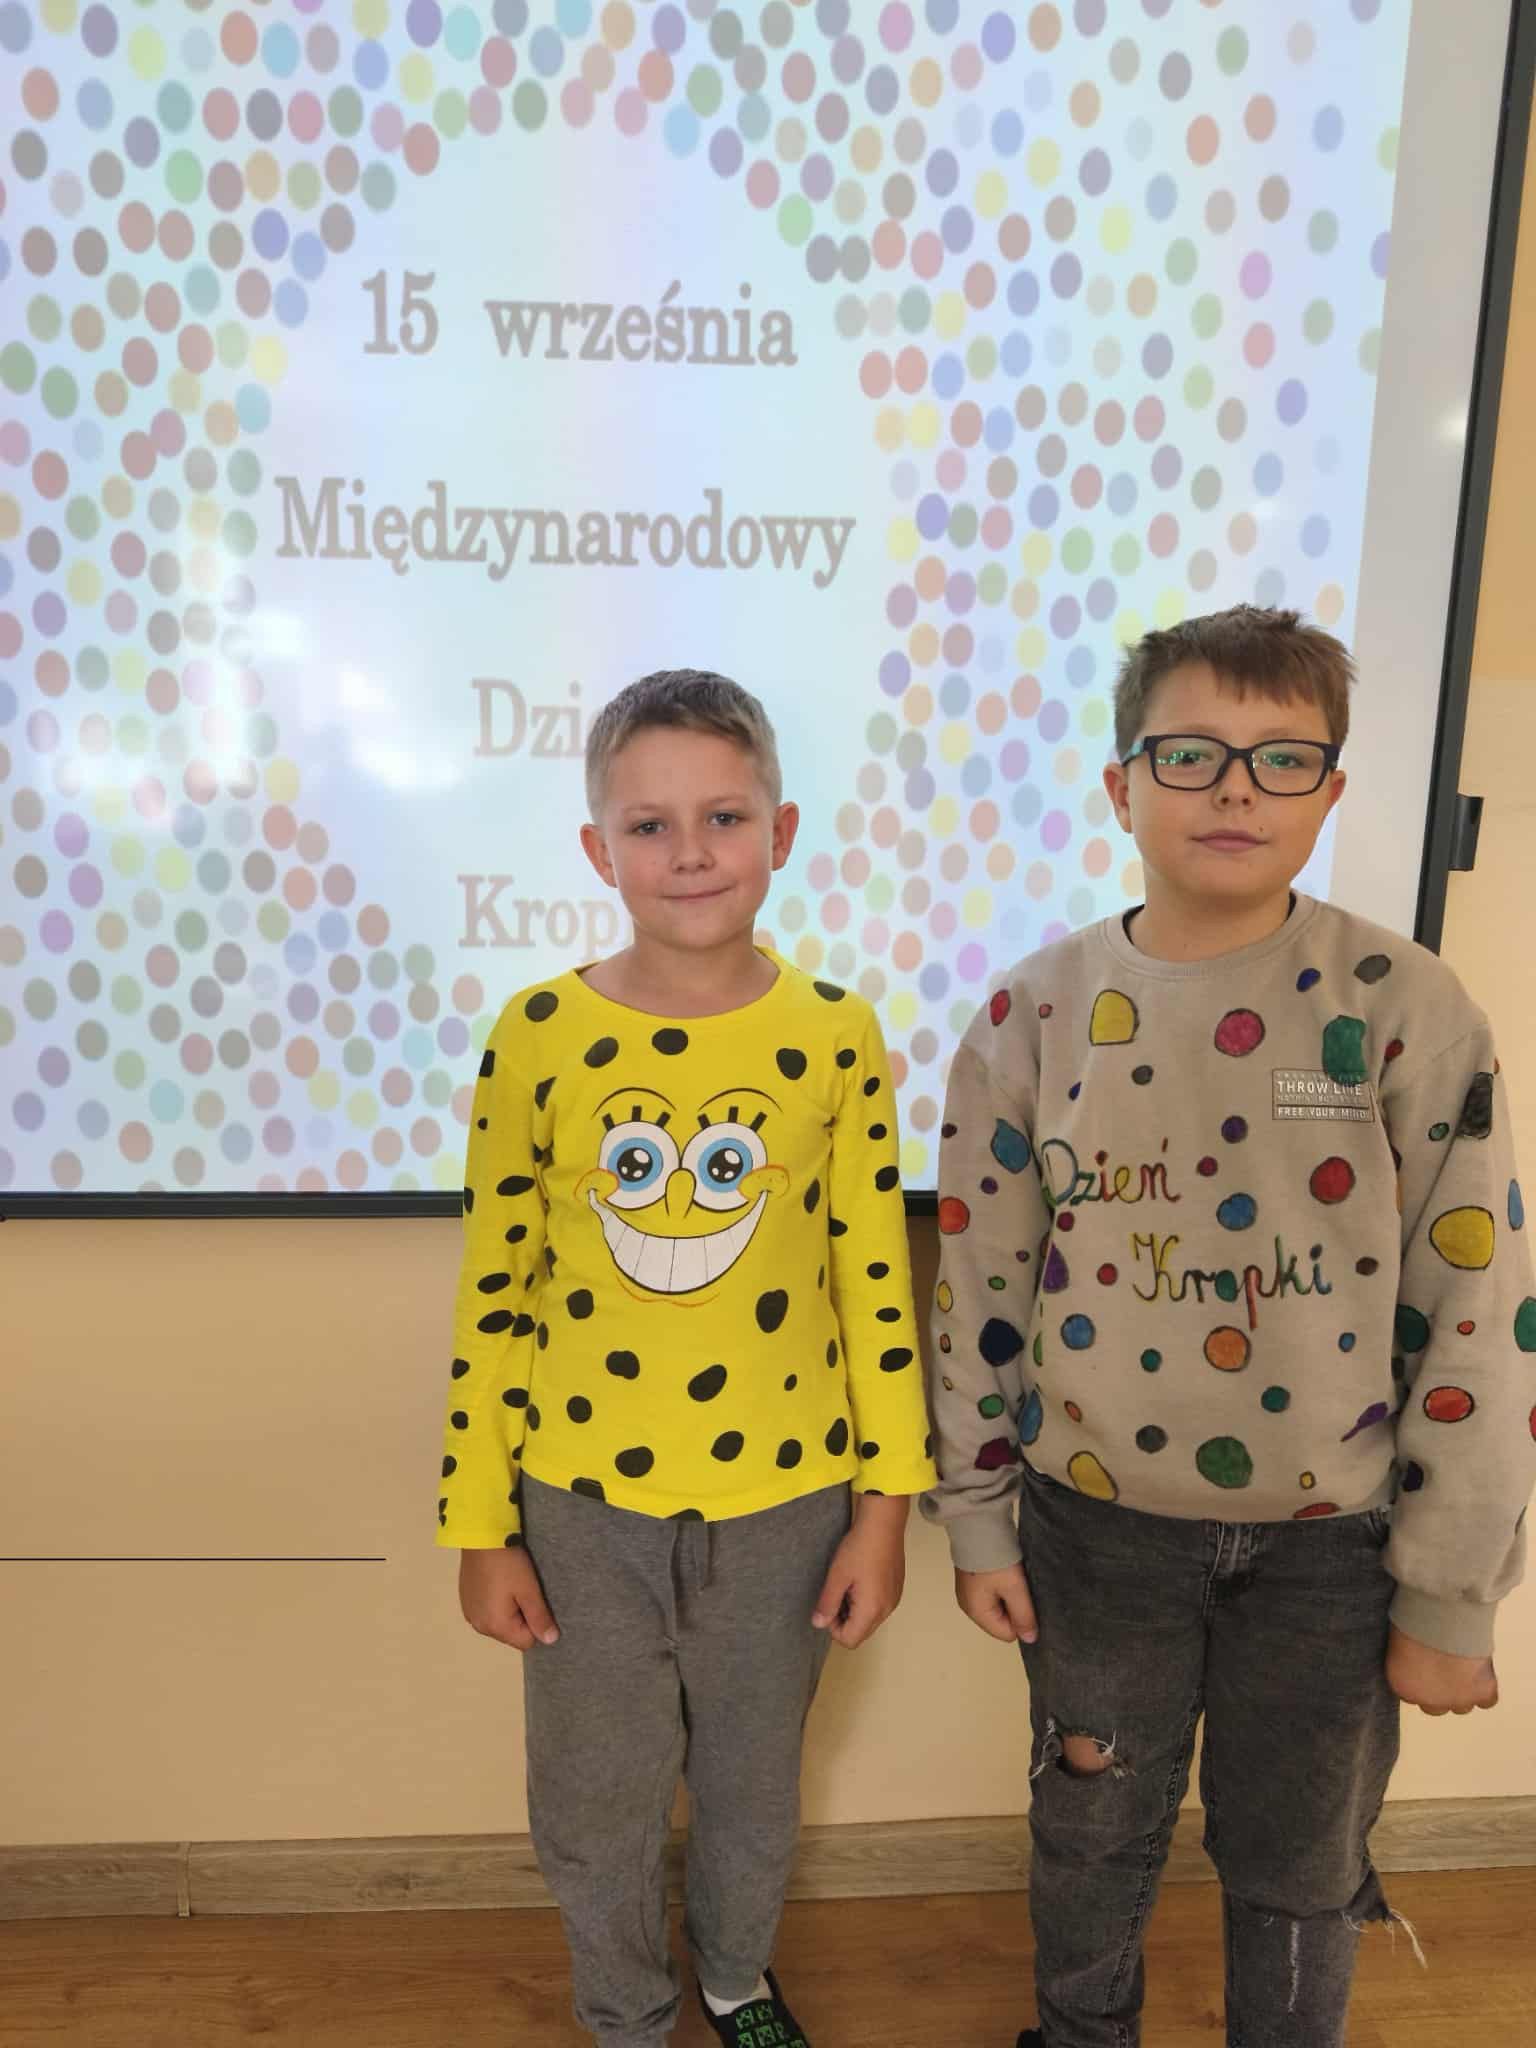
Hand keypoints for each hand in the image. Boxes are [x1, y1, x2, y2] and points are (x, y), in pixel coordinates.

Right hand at [458, 1545, 559, 1650]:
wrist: (481, 1538)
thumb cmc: (509, 1564)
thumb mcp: (529, 1590)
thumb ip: (540, 1618)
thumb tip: (551, 1640)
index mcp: (495, 1626)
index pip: (526, 1642)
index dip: (536, 1624)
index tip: (535, 1601)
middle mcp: (479, 1626)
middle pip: (511, 1634)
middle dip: (521, 1618)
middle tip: (522, 1591)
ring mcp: (470, 1614)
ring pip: (499, 1623)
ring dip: (508, 1611)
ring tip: (509, 1585)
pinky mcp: (465, 1601)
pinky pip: (486, 1612)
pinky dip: (495, 1604)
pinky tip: (497, 1583)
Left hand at [812, 1495, 909, 1648]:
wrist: (883, 1523)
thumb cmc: (859, 1548)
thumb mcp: (837, 1576)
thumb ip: (827, 1603)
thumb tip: (818, 1624)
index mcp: (872, 1610)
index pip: (850, 1640)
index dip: (833, 1628)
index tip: (829, 1604)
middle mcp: (887, 1610)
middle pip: (861, 1633)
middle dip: (844, 1620)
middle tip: (837, 1593)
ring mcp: (894, 1599)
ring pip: (870, 1620)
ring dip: (855, 1611)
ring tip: (848, 1584)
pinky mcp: (896, 1589)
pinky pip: (879, 1607)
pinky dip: (866, 1602)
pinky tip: (860, 1579)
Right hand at [955, 1562, 1038, 1643]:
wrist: (977, 1525)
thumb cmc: (995, 1560)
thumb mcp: (1014, 1588)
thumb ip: (1024, 1616)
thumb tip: (1030, 1640)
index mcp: (976, 1612)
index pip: (1007, 1634)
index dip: (1021, 1620)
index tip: (1026, 1600)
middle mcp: (969, 1606)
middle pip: (1001, 1621)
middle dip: (1015, 1608)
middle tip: (1020, 1587)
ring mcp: (969, 1592)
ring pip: (999, 1606)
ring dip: (1009, 1596)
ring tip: (1014, 1578)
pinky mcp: (972, 1579)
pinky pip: (993, 1593)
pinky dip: (1003, 1586)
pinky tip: (1006, 1572)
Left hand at [1385, 1624, 1497, 1714]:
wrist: (1441, 1615)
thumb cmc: (1415, 1618)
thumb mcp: (1398, 1642)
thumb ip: (1407, 1661)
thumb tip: (1416, 1659)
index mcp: (1403, 1687)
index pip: (1411, 1695)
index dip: (1420, 1680)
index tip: (1425, 1666)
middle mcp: (1429, 1701)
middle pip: (1435, 1706)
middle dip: (1440, 1690)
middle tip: (1444, 1667)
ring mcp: (1458, 1700)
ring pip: (1461, 1707)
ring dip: (1462, 1691)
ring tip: (1462, 1666)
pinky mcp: (1482, 1693)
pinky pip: (1487, 1701)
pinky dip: (1485, 1689)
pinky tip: (1481, 1672)